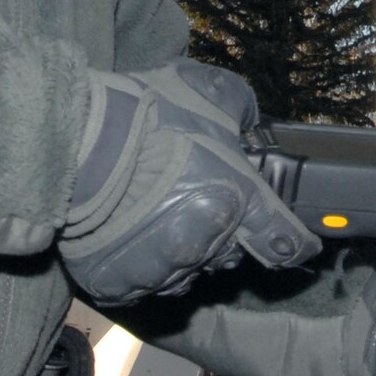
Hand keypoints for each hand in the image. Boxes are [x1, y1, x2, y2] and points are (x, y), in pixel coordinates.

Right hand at [61, 62, 319, 306]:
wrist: (76, 141)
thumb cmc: (144, 116)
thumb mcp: (211, 91)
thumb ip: (243, 108)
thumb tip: (251, 120)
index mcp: (235, 204)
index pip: (285, 243)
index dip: (296, 244)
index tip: (299, 245)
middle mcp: (204, 245)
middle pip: (227, 254)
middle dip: (220, 232)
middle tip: (192, 198)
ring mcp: (160, 270)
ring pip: (184, 271)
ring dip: (179, 249)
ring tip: (154, 213)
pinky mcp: (120, 284)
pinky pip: (140, 283)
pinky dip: (139, 264)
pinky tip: (127, 234)